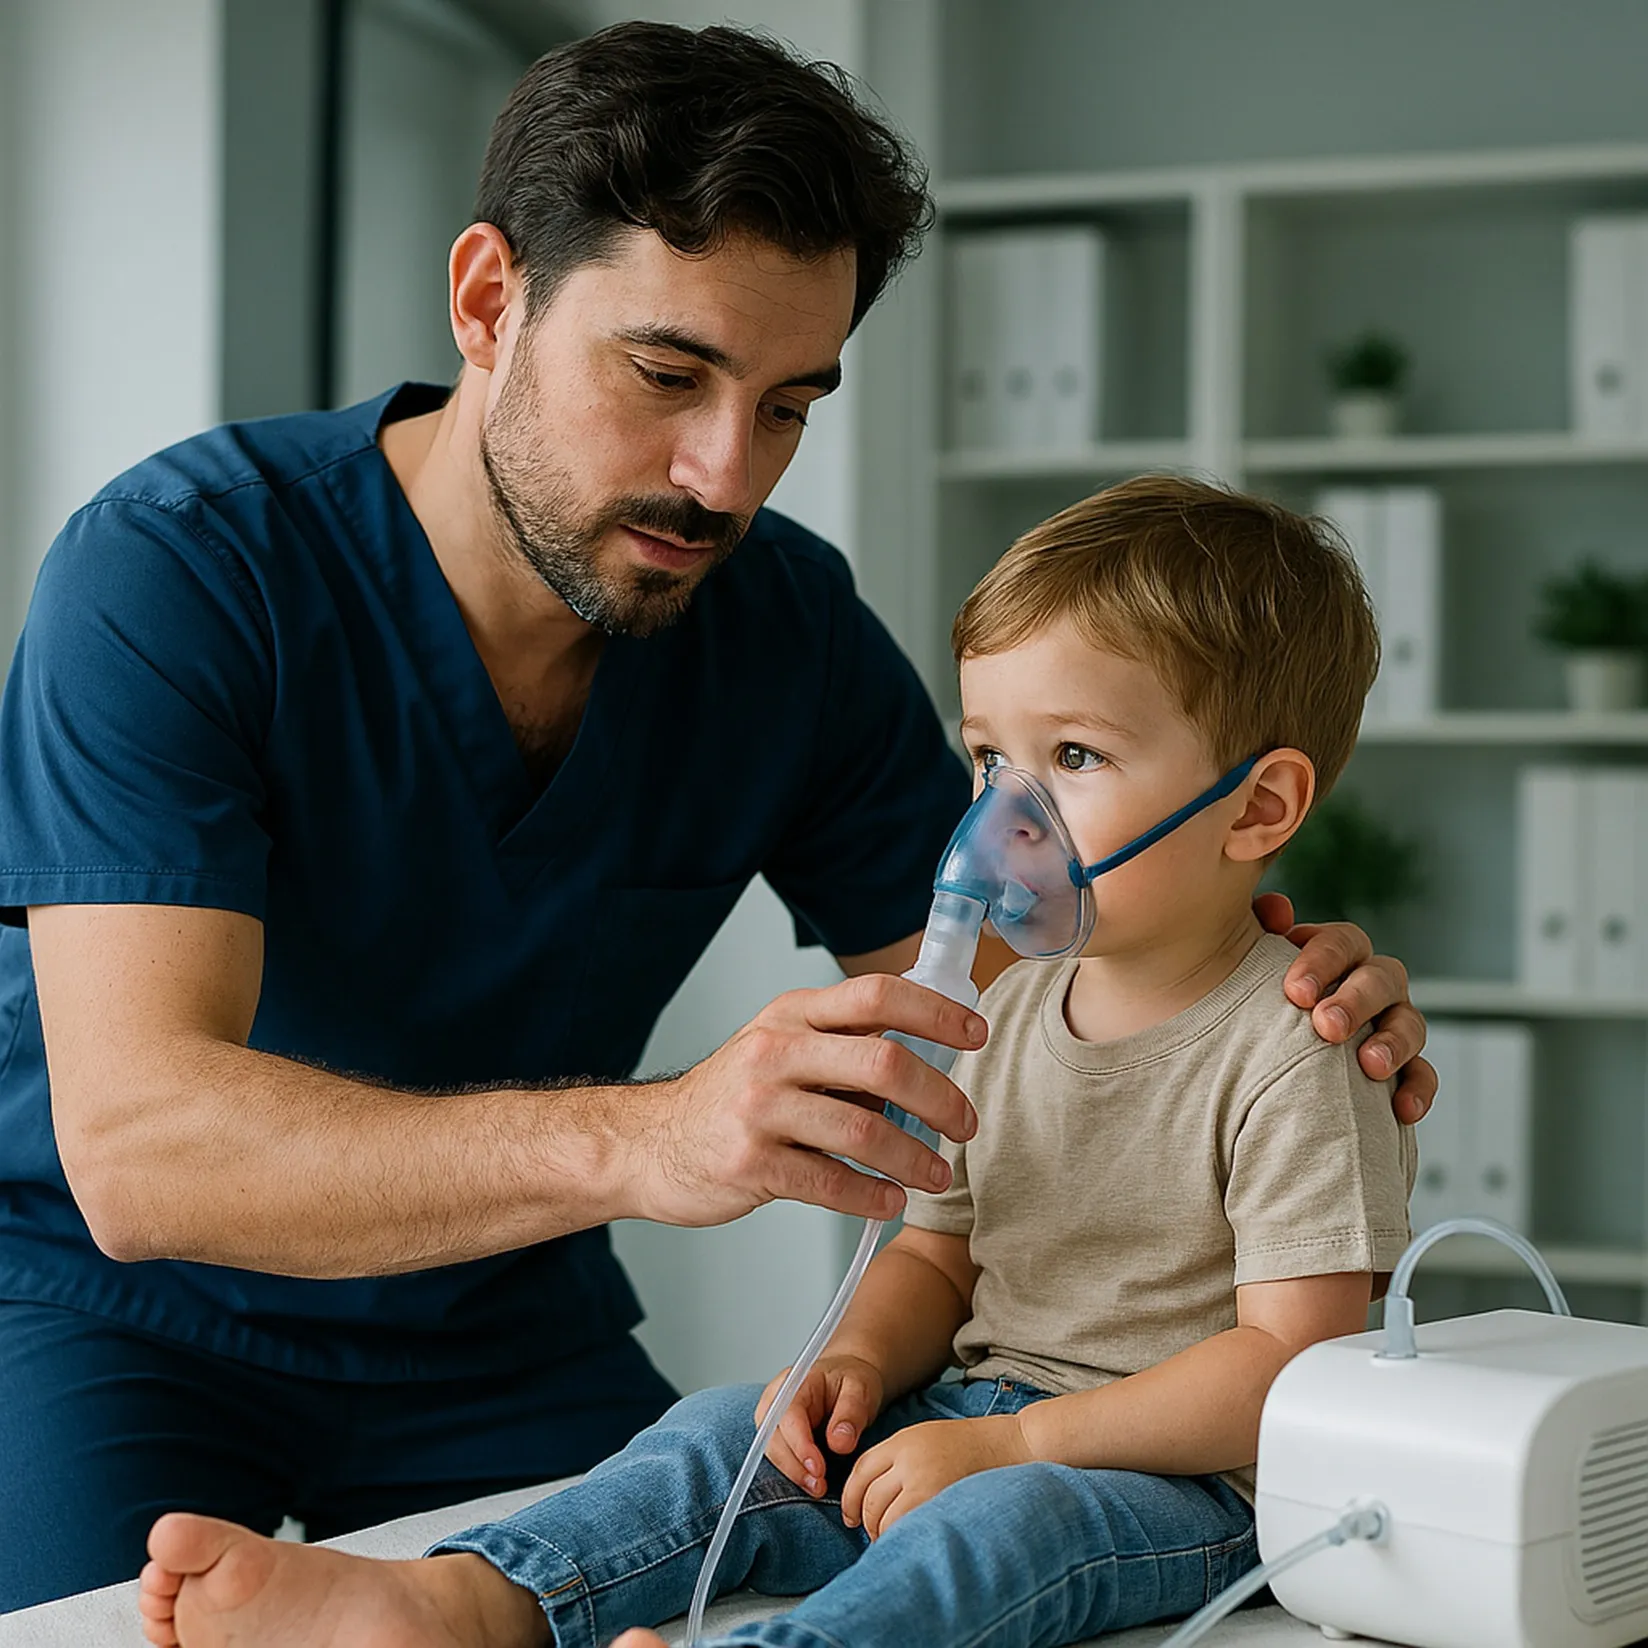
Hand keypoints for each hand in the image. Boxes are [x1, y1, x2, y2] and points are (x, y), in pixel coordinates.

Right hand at [630, 974, 984, 1227]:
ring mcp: (759, 1108)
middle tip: (965, 1124)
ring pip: (863, 1131)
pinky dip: (872, 1196)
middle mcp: (775, 1052)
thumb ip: (843, 1046)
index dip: (935, 1011)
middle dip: (940, 1097)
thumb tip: (931, 1054)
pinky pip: (830, 1182)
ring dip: (914, 1158)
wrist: (650, 1144)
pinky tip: (889, 1201)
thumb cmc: (733, 1098)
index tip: (976, 1033)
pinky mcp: (750, 1163)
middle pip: (883, 1063)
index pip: (876, 995)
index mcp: (792, 1015)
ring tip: (935, 1173)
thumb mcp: (780, 1048)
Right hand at [756, 1353, 885, 1495]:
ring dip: (792, 1472)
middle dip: (794, 1466)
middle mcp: (777, 1399)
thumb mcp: (861, 1389)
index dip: (800, 1446)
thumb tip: (839, 1443)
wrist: (849, 1377)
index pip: (788, 1416)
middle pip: (772, 1437)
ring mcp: (774, 1417)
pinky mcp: (779, 1434)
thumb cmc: (851, 1378)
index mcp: (795, 1382)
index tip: (819, 1470)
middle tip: (820, 1486)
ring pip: (772, 1450)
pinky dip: (793, 1471)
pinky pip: (778, 1456)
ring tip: (818, 1488)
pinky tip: (811, 1482)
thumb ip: (851, 1413)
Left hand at [842, 1415, 1029, 1538]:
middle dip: (866, 1521)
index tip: (851, 1517)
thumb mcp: (928, 1441)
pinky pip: (905, 1525)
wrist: (1012, 1445)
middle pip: (869, 1496)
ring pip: (883, 1515)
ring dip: (882, 1533)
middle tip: (874, 1535)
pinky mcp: (939, 1499)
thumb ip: (900, 1461)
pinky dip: (900, 1538)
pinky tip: (908, 1542)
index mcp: (903, 1440)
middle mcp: (908, 1457)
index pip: (861, 1470)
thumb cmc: (973, 1448)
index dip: (850, 1497)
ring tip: (893, 1541)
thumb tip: (873, 1500)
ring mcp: (923, 1478)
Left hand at [1253, 892, 1433, 1122]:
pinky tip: (1402, 1109)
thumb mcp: (1243, 966)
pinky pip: (1422, 1075)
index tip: (1295, 992)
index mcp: (1334, 956)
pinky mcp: (1402, 1070)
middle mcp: (1369, 984)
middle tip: (1327, 1027)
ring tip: (1369, 1066)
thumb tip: (1278, 909)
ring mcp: (1391, 1024)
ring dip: (1393, 1043)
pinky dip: (1417, 1089)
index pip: (1343, 943)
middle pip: (1380, 979)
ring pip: (1410, 1023)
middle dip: (1356, 1001)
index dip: (1323, 961)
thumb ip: (1253, 928)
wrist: (1249, 1063)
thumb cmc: (1248, 1004)